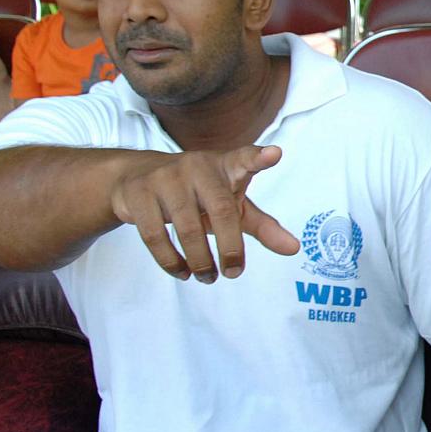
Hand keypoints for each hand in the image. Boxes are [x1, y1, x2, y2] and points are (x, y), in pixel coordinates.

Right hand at [109, 144, 299, 281]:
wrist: (136, 177)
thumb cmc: (199, 194)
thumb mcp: (233, 205)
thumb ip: (263, 226)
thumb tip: (294, 249)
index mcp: (225, 165)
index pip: (245, 158)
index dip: (259, 157)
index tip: (275, 154)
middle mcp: (196, 166)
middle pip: (221, 210)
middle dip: (230, 247)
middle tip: (233, 273)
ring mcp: (165, 177)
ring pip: (187, 228)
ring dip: (200, 260)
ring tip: (208, 277)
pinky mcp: (138, 193)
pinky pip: (155, 236)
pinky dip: (170, 261)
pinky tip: (182, 272)